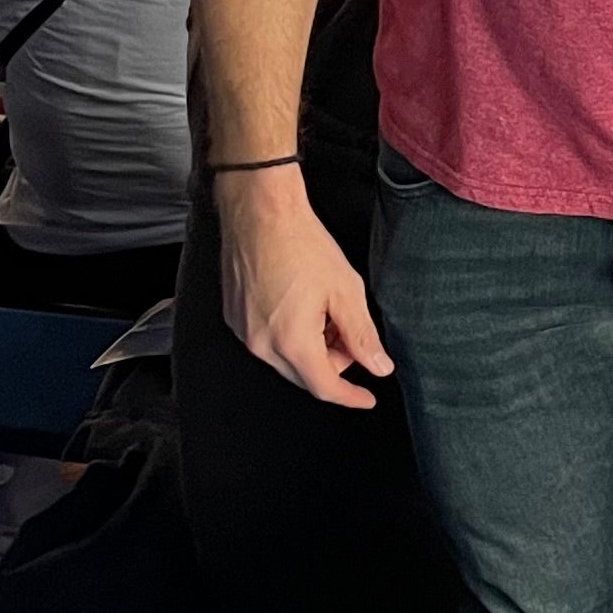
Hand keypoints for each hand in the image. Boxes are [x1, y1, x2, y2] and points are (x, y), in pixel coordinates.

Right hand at [217, 167, 390, 409]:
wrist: (260, 213)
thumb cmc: (301, 245)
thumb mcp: (346, 291)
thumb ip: (362, 336)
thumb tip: (378, 367)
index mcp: (291, 342)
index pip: (324, 387)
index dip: (350, 396)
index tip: (367, 398)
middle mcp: (261, 344)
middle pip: (304, 375)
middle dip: (332, 363)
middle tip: (349, 332)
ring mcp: (242, 331)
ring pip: (285, 359)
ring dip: (311, 348)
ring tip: (325, 310)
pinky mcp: (233, 317)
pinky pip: (267, 341)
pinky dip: (289, 335)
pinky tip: (301, 305)